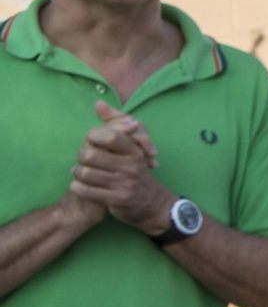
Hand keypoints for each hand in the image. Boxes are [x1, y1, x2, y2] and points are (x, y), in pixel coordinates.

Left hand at [68, 104, 173, 231]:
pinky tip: (80, 185)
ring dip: (77, 173)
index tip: (92, 142)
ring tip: (80, 173)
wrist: (152, 203)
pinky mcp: (116, 200)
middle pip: (90, 155)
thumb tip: (98, 103)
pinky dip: (77, 187)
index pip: (110, 136)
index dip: (94, 137)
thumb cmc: (136, 170)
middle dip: (81, 157)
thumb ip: (116, 122)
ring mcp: (124, 184)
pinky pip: (86, 190)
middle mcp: (131, 166)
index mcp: (135, 151)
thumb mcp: (133, 145)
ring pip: (85, 173)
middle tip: (83, 160)